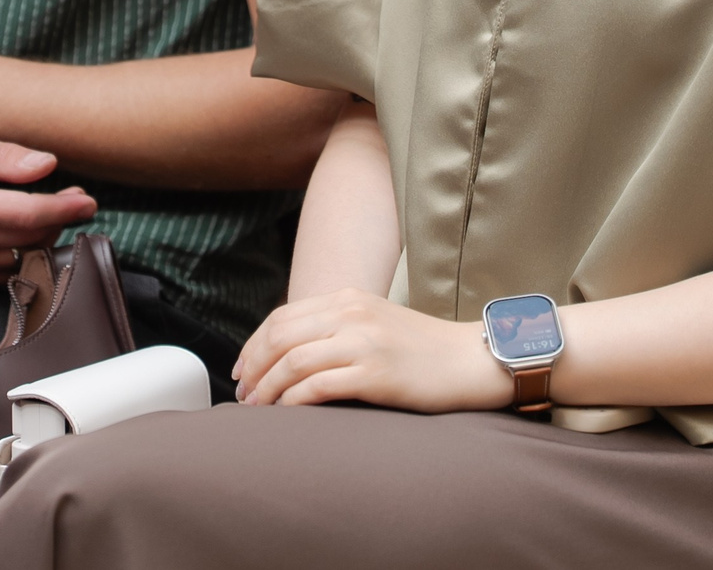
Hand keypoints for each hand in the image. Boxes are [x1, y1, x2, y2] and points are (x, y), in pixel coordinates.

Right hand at [0, 131, 98, 281]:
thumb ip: (4, 156)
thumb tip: (47, 165)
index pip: (26, 215)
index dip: (64, 209)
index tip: (88, 201)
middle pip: (28, 241)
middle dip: (60, 221)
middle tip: (75, 198)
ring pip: (19, 261)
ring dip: (44, 240)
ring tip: (54, 212)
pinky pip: (2, 275)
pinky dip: (23, 257)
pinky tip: (30, 234)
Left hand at [231, 288, 511, 413]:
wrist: (471, 360)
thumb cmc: (423, 351)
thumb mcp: (375, 323)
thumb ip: (337, 327)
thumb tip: (292, 353)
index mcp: (348, 299)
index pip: (282, 317)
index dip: (254, 344)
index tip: (242, 369)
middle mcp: (351, 313)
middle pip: (280, 337)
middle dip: (253, 367)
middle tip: (242, 393)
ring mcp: (363, 342)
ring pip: (293, 362)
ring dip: (267, 387)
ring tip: (257, 408)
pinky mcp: (375, 373)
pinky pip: (318, 385)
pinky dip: (293, 400)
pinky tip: (286, 413)